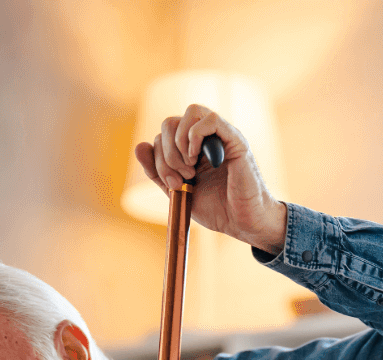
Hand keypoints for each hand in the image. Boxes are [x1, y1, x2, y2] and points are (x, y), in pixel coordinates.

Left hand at [134, 105, 287, 254]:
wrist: (243, 223)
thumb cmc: (218, 210)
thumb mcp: (179, 192)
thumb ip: (158, 172)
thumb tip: (139, 146)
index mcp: (192, 148)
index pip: (163, 135)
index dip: (159, 159)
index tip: (174, 185)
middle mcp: (205, 138)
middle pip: (170, 122)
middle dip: (167, 153)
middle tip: (182, 177)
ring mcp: (221, 136)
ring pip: (189, 112)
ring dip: (180, 143)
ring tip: (191, 168)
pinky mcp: (235, 139)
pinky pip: (210, 119)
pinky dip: (195, 136)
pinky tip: (198, 159)